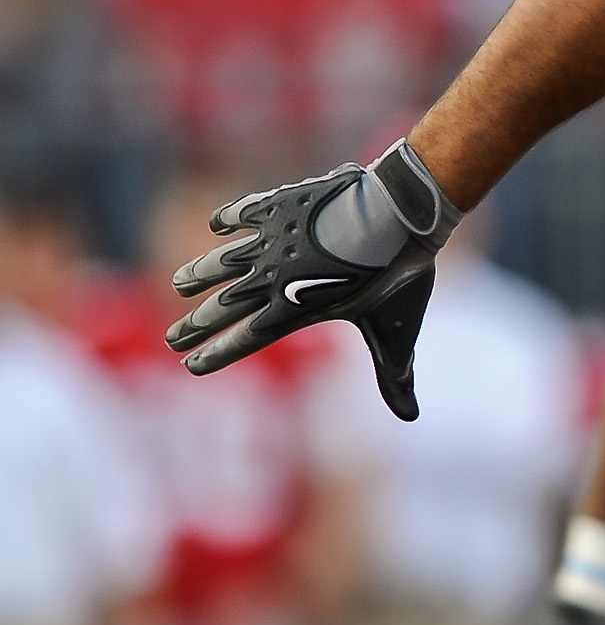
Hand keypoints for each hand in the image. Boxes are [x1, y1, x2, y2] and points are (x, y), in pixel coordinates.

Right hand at [164, 140, 458, 420]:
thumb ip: (394, 375)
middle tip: (173, 339)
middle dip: (196, 325)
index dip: (219, 354)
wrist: (400, 213)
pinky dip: (227, 219)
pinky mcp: (279, 206)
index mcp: (296, 310)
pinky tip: (218, 226)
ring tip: (179, 285)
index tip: (192, 367)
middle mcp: (274, 277)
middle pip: (225, 307)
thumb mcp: (395, 330)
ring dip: (199, 274)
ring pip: (224, 262)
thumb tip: (411, 417)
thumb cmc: (400, 275)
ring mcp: (273, 240)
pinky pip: (243, 213)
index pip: (248, 339)